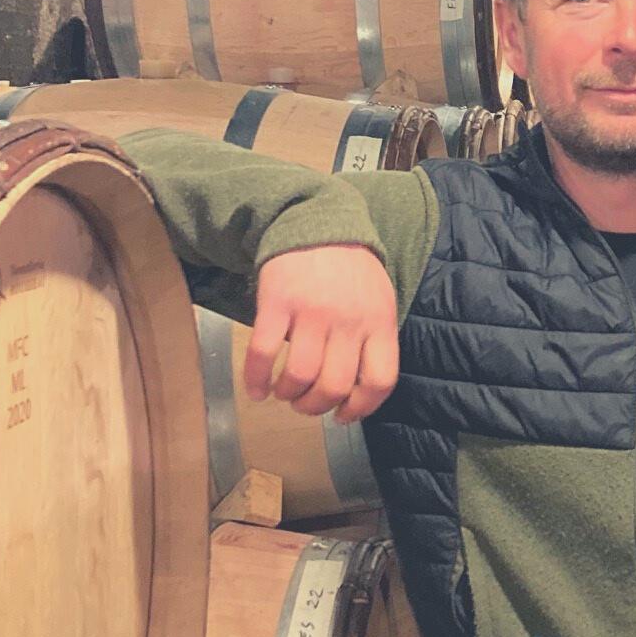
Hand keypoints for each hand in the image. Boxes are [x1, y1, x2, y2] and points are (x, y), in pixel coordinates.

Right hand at [245, 245, 398, 423]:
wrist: (317, 220)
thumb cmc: (350, 270)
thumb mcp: (379, 300)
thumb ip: (373, 340)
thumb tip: (358, 392)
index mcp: (379, 322)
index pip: (380, 381)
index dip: (361, 408)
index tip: (343, 416)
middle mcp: (348, 320)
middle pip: (334, 385)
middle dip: (315, 407)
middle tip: (305, 405)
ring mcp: (312, 312)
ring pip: (300, 375)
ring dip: (289, 395)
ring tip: (283, 393)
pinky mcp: (277, 303)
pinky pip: (264, 353)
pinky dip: (256, 379)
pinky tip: (256, 389)